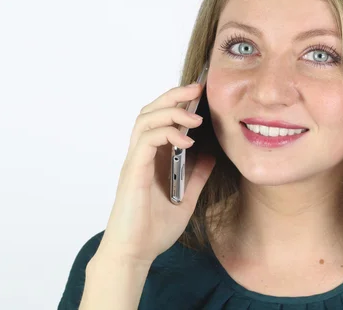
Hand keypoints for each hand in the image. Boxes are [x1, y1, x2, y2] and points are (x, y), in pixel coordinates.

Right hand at [97, 82, 214, 265]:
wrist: (134, 254)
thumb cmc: (152, 229)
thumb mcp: (186, 198)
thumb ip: (196, 176)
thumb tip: (210, 154)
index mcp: (151, 158)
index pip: (160, 118)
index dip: (178, 102)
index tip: (200, 93)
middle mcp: (140, 155)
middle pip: (150, 111)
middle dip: (174, 95)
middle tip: (198, 88)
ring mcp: (134, 162)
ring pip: (145, 120)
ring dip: (170, 111)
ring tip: (195, 116)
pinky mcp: (133, 172)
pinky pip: (146, 141)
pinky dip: (166, 134)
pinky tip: (186, 141)